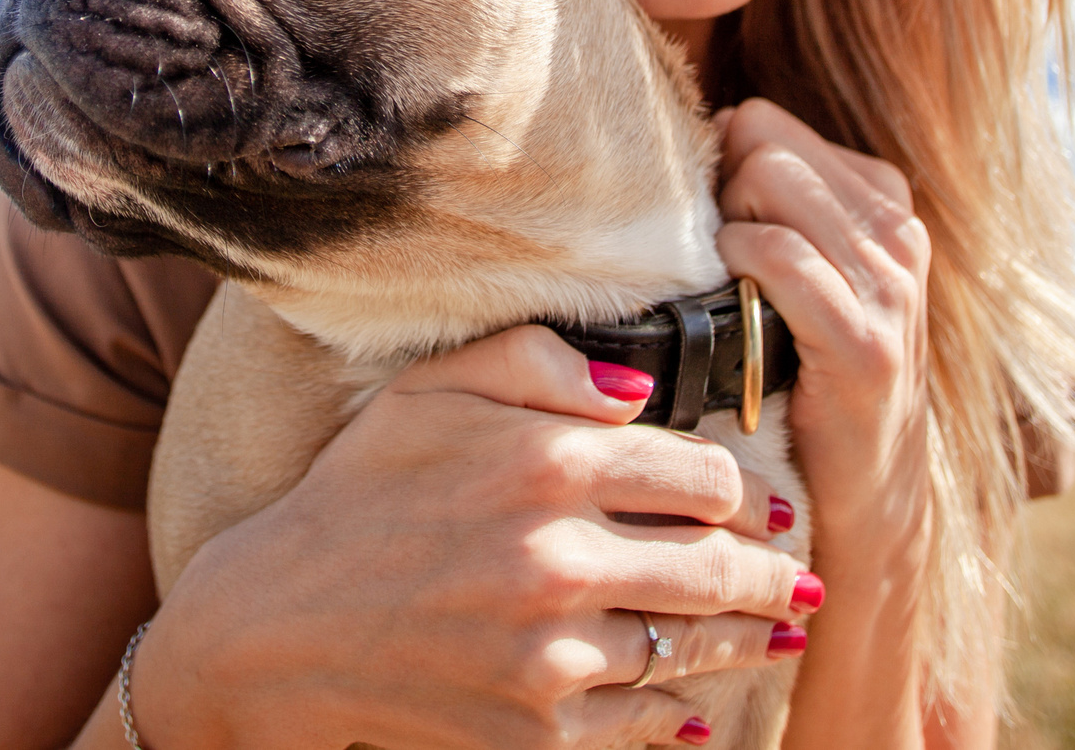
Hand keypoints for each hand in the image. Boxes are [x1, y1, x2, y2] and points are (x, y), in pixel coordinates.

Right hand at [127, 324, 820, 749]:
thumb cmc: (353, 495)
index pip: (704, 477)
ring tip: (782, 635)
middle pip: (719, 567)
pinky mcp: (534, 731)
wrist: (271, 630)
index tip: (773, 504)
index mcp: (544, 463)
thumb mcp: (429, 391)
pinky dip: (682, 714)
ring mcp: (549, 655)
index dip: (752, 493)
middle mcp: (558, 559)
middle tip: (803, 578)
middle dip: (776, 575)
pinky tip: (703, 706)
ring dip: (750, 643)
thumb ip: (536, 362)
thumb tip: (640, 391)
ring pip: (691, 646)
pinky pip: (643, 723)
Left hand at [711, 99, 939, 745]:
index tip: (713, 230)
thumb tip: (691, 136)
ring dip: (724, 229)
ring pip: (769, 180)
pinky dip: (738, 267)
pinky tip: (733, 310)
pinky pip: (776, 254)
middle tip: (714, 263)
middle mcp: (897, 231)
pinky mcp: (865, 341)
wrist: (863, 500)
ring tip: (727, 289)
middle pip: (763, 141)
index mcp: (883, 200)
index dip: (718, 168)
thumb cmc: (804, 376)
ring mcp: (891, 284)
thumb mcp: (805, 273)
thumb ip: (766, 201)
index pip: (766, 121)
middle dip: (718, 190)